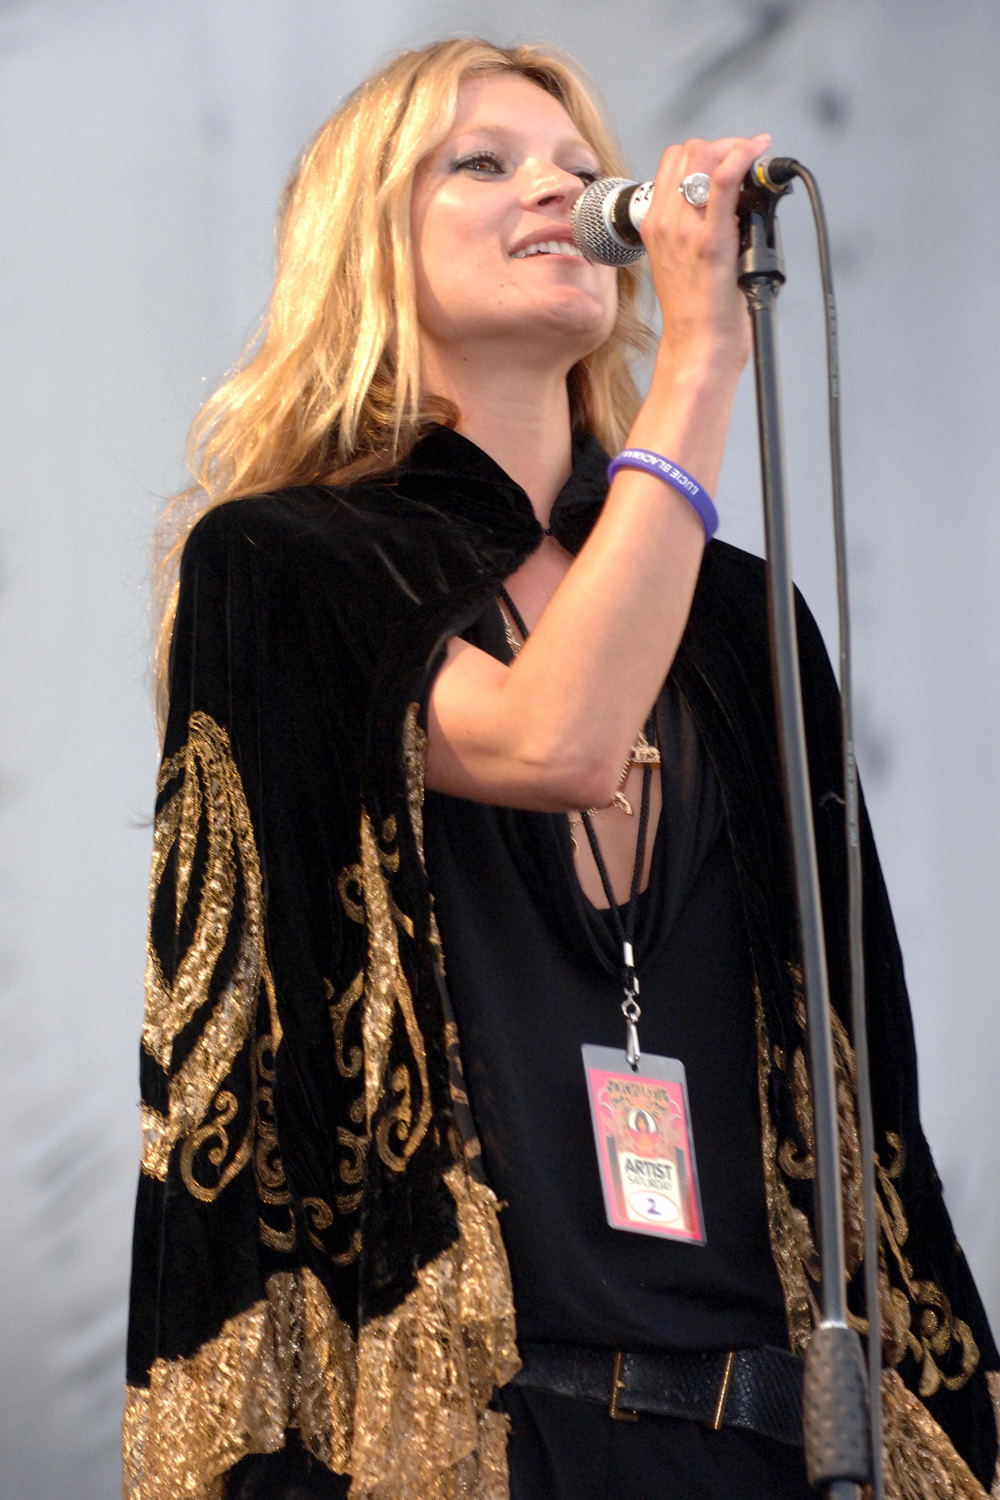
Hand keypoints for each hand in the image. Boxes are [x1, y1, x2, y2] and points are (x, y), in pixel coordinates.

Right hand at [640, 133, 770, 381]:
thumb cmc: (697, 313)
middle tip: (745, 162)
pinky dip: (743, 155)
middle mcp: (664, 223)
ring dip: (733, 149)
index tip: (729, 163)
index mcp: (654, 226)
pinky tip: (759, 150)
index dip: (705, 153)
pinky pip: (723, 179)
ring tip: (753, 163)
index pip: (673, 162)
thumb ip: (694, 229)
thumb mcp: (682, 262)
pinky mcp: (711, 240)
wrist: (697, 348)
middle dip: (722, 146)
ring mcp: (684, 230)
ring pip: (703, 155)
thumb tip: (730, 202)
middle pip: (688, 151)